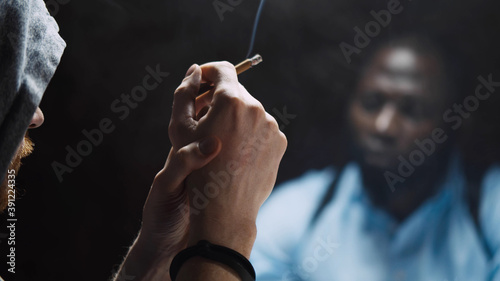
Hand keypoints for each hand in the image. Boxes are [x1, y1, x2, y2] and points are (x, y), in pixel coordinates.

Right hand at [169, 62, 286, 257]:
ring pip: (249, 111)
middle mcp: (256, 108)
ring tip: (221, 142)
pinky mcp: (279, 142)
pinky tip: (237, 153)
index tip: (201, 83)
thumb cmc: (197, 170)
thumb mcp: (180, 129)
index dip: (208, 72)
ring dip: (236, 118)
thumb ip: (185, 93)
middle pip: (236, 92)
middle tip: (205, 119)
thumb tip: (196, 70)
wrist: (225, 210)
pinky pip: (261, 128)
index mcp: (232, 100)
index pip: (222, 69)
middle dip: (220, 100)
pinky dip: (249, 134)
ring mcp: (271, 125)